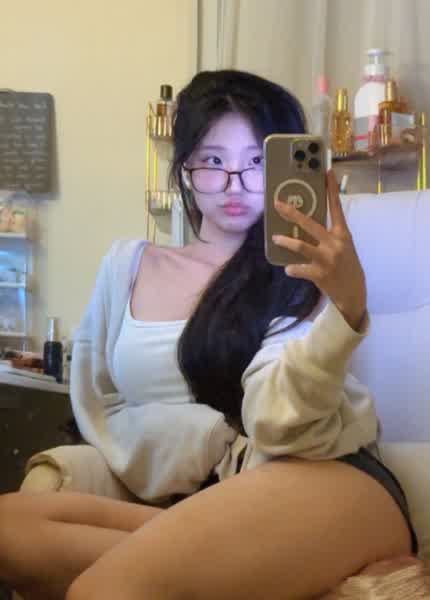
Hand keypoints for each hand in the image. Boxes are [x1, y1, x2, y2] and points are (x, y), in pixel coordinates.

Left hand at [272, 169, 366, 329]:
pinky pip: (299, 269)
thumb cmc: (346, 266)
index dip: (331, 189)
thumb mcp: (343, 247)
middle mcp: (335, 243)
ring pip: (301, 246)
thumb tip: (305, 223)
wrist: (354, 293)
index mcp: (343, 234)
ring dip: (286, 241)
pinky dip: (291, 268)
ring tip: (275, 238)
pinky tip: (288, 268)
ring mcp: (327, 259)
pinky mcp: (320, 274)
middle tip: (277, 204)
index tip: (326, 172)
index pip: (336, 207)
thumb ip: (328, 235)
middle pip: (310, 223)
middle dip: (292, 213)